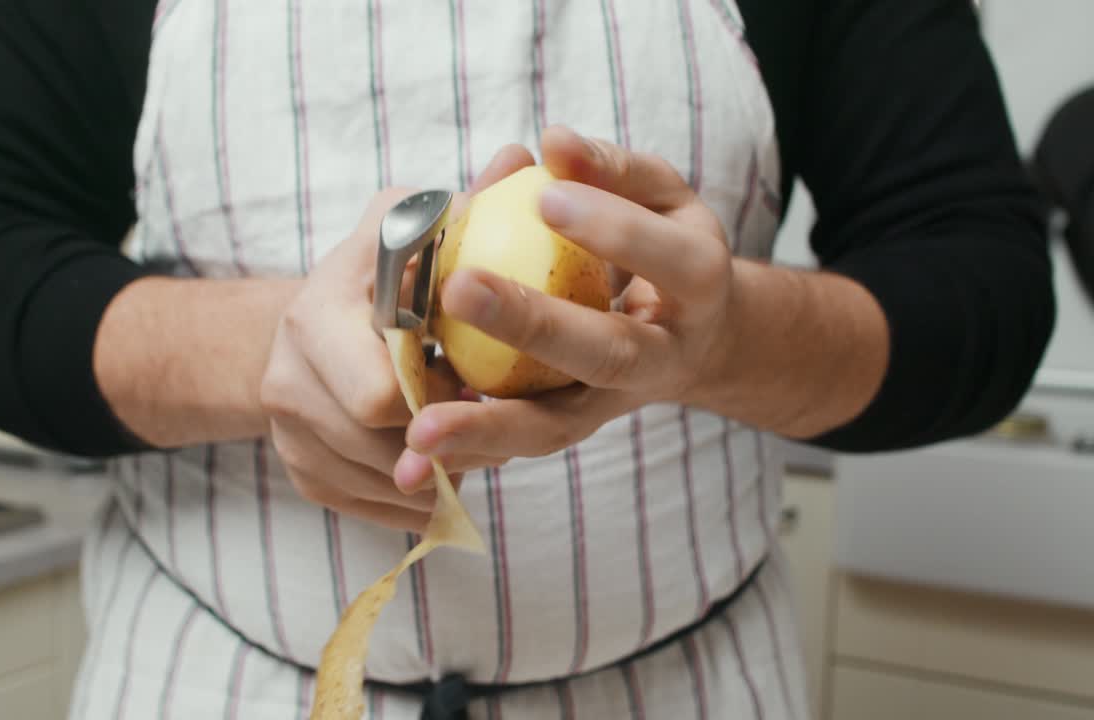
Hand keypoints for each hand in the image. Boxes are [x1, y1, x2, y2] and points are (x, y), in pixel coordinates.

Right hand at [260, 151, 532, 530]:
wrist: (305, 324)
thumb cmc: (374, 270)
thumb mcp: (410, 226)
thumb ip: (465, 204)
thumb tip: (519, 161)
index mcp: (313, 321)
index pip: (378, 394)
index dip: (441, 399)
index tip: (478, 382)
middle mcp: (286, 383)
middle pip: (383, 451)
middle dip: (447, 440)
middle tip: (491, 421)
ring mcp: (288, 437)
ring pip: (384, 487)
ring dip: (443, 473)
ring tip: (477, 440)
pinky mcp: (302, 475)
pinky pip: (375, 511)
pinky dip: (421, 499)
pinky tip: (447, 466)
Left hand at [395, 126, 740, 475]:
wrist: (699, 338)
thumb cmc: (665, 243)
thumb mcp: (658, 196)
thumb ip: (610, 167)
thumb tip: (550, 142)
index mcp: (700, 288)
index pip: (667, 260)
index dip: (613, 231)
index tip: (546, 197)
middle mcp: (662, 358)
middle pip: (604, 354)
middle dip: (533, 325)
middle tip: (460, 290)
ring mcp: (613, 404)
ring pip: (554, 426)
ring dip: (486, 428)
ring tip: (419, 431)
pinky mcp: (570, 427)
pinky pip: (516, 443)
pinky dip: (467, 451)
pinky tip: (412, 454)